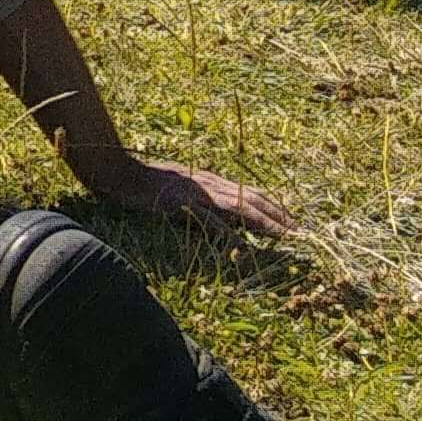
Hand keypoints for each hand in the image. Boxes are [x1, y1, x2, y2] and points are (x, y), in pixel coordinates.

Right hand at [82, 153, 291, 239]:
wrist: (118, 172)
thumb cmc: (144, 182)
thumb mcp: (179, 186)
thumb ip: (201, 198)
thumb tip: (220, 216)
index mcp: (211, 181)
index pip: (251, 193)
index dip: (275, 208)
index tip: (294, 224)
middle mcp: (211, 185)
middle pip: (254, 199)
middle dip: (281, 217)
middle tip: (303, 235)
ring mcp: (198, 194)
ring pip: (242, 209)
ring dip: (267, 224)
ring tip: (288, 238)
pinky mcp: (184, 206)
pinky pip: (212, 222)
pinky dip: (230, 235)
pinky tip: (244, 248)